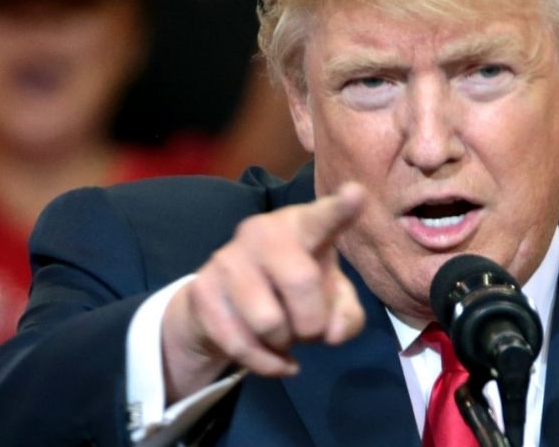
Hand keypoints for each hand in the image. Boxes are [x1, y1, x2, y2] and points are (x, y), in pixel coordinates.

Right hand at [161, 183, 367, 398]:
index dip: (340, 209)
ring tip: (283, 335)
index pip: (322, 217)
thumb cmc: (293, 292)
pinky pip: (240, 343)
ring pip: (268, 321)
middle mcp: (262, 232)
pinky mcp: (202, 289)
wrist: (225, 305)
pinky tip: (275, 359)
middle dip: (313, 322)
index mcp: (302, 226)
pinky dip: (266, 363)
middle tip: (310, 329)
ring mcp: (228, 258)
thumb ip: (347, 315)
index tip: (356, 194)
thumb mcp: (330, 301)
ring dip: (284, 342)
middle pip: (301, 281)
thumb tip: (333, 333)